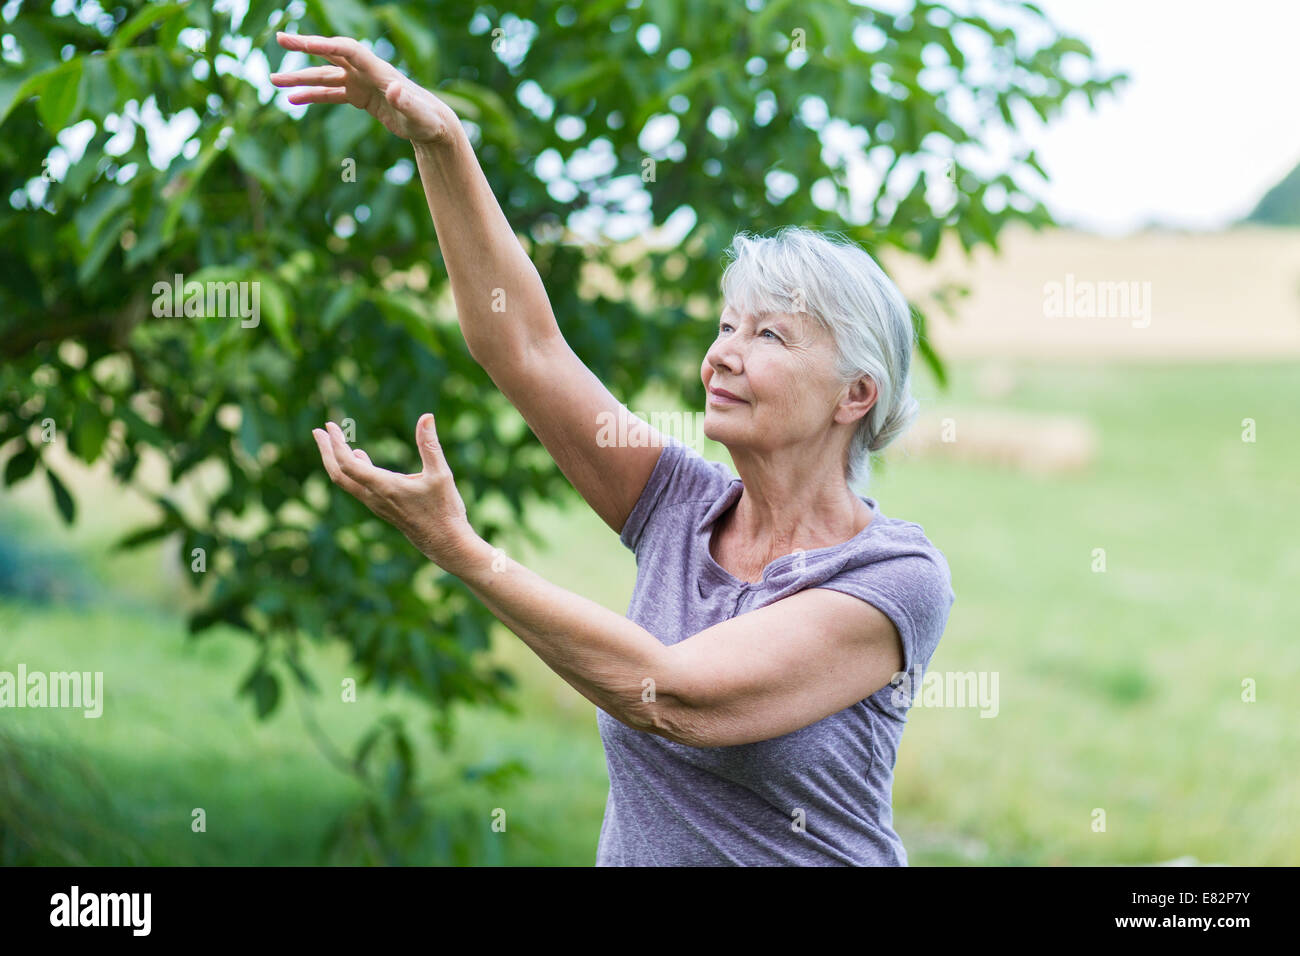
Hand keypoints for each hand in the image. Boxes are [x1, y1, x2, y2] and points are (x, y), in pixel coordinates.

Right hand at [271, 32, 457, 146]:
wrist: (433, 127)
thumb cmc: (428, 120)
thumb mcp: (418, 115)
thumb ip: (405, 101)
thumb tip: (394, 88)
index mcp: (378, 71)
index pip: (347, 50)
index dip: (324, 44)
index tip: (301, 43)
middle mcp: (367, 72)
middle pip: (331, 53)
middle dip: (305, 47)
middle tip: (279, 40)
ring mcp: (361, 83)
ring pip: (325, 76)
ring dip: (301, 78)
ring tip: (274, 81)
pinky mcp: (360, 96)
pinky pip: (331, 93)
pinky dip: (313, 96)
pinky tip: (293, 100)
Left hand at [312, 415, 475, 566]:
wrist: (445, 544)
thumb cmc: (444, 511)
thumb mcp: (440, 474)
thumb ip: (430, 445)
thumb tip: (426, 416)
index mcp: (384, 487)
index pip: (348, 464)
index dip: (336, 444)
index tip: (330, 425)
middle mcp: (374, 497)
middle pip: (338, 474)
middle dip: (326, 451)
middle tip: (318, 431)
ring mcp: (377, 504)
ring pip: (347, 481)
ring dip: (337, 460)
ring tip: (334, 440)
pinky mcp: (383, 507)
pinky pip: (358, 486)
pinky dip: (353, 469)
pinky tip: (361, 456)